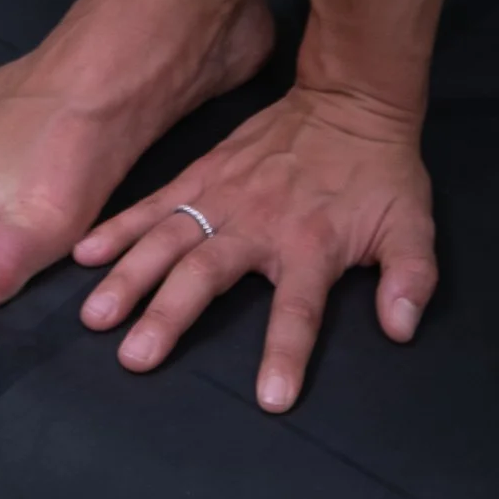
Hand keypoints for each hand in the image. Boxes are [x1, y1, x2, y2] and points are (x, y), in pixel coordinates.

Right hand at [71, 80, 437, 412]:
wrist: (351, 99)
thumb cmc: (380, 175)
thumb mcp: (413, 227)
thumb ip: (410, 278)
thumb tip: (402, 329)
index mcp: (311, 245)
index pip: (299, 309)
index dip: (286, 352)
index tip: (270, 399)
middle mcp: (258, 224)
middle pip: (207, 273)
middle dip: (170, 315)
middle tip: (134, 357)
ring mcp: (223, 196)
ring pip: (168, 240)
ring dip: (130, 277)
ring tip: (96, 315)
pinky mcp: (202, 174)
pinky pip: (154, 204)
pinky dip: (118, 228)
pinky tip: (85, 253)